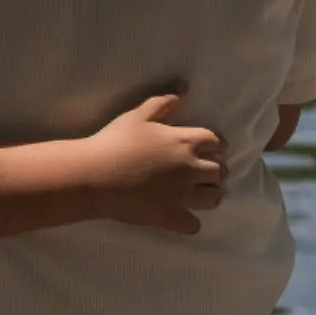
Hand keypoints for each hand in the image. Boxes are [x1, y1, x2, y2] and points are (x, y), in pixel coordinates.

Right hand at [81, 94, 226, 235]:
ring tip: (197, 192)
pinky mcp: (171, 216)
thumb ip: (162, 102)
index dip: (215, 145)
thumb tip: (185, 89)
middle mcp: (191, 169)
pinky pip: (194, 225)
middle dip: (215, 170)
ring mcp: (183, 196)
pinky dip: (191, 221)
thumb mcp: (137, 116)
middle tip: (202, 171)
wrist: (95, 175)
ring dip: (210, 194)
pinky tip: (181, 215)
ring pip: (214, 198)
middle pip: (220, 171)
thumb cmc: (114, 142)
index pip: (216, 142)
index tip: (209, 148)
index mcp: (185, 142)